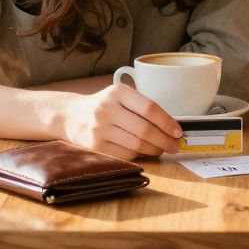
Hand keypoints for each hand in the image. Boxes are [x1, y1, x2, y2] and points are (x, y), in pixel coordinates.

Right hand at [58, 83, 181, 159]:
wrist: (71, 115)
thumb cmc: (104, 106)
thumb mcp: (120, 97)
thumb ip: (142, 107)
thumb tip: (171, 127)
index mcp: (117, 93)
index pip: (149, 108)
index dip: (167, 122)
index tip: (178, 132)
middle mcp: (107, 109)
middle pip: (144, 129)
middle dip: (164, 140)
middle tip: (174, 146)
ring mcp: (99, 129)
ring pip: (136, 144)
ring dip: (154, 150)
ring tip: (161, 149)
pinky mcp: (96, 146)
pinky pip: (125, 154)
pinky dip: (139, 155)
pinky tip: (144, 152)